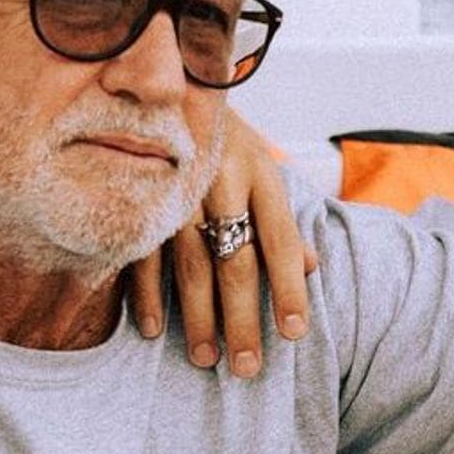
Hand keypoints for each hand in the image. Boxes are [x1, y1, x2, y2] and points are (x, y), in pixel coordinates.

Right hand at [127, 111, 314, 377]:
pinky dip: (147, 293)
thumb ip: (284, 217)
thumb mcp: (263, 166)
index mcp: (259, 173)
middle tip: (247, 368)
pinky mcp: (139, 194)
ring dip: (198, 316)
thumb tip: (314, 267)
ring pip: (190, 263)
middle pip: (235, 261)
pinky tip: (154, 330)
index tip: (295, 333)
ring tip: (207, 359)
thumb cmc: (226, 138)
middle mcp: (221, 181)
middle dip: (243, 319)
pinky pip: (143, 251)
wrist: (170, 85)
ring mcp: (176, 188)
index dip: (288, 288)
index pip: (280, 240)